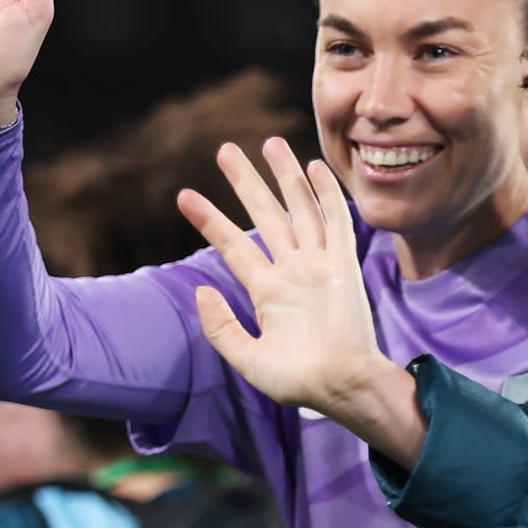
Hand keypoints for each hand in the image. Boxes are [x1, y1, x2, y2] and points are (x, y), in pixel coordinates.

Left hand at [177, 138, 395, 415]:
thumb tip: (201, 292)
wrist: (342, 385)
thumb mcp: (247, 360)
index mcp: (268, 292)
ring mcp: (319, 264)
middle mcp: (292, 270)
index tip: (184, 196)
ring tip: (270, 142)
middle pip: (265, 215)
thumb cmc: (298, 381)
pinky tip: (314, 167)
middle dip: (246, 182)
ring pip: (299, 208)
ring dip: (285, 176)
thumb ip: (221, 327)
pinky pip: (335, 221)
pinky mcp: (343, 265)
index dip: (209, 220)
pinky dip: (325, 194)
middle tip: (226, 150)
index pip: (233, 246)